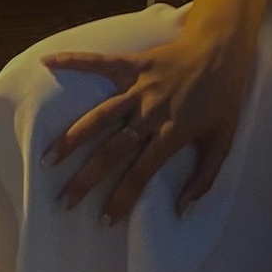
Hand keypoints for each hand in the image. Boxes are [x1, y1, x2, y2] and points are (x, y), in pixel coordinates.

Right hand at [40, 26, 252, 223]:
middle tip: (64, 201)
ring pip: (101, 115)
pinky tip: (47, 62)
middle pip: (114, 150)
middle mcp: (152, 111)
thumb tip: (182, 212)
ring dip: (73, 137)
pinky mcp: (134, 63)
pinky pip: (100, 63)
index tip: (103, 221)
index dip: (122, 199)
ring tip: (48, 158)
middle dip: (87, 178)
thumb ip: (203, 179)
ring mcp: (140, 86)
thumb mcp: (223, 142)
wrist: (224, 50)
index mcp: (173, 133)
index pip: (141, 173)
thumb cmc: (224, 98)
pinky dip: (73, 60)